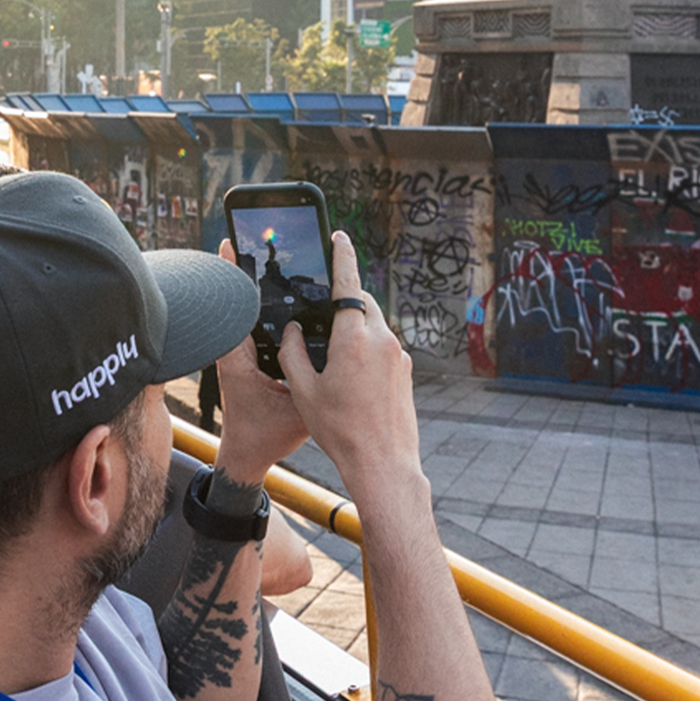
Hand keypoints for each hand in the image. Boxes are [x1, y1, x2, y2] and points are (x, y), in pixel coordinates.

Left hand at [210, 241, 307, 485]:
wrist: (247, 457)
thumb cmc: (264, 436)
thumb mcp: (296, 410)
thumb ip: (312, 383)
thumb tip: (337, 357)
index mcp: (237, 359)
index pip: (233, 309)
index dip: (230, 275)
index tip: (230, 243)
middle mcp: (237, 352)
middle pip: (240, 304)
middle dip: (246, 271)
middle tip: (255, 235)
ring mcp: (242, 356)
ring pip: (248, 316)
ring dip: (257, 290)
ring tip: (272, 256)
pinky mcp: (251, 362)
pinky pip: (257, 330)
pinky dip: (267, 311)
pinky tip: (289, 297)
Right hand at [275, 231, 423, 497]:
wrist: (383, 464)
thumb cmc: (340, 430)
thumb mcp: (304, 391)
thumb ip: (294, 353)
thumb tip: (293, 330)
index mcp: (354, 339)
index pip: (348, 284)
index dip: (341, 256)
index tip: (339, 236)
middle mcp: (382, 340)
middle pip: (363, 302)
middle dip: (345, 299)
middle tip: (323, 310)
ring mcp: (398, 355)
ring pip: (374, 325)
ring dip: (355, 327)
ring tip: (333, 353)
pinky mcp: (406, 370)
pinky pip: (383, 345)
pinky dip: (367, 347)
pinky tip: (352, 374)